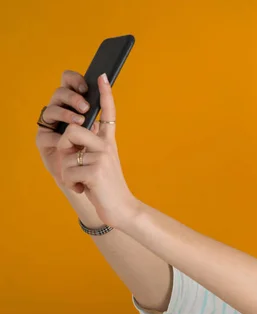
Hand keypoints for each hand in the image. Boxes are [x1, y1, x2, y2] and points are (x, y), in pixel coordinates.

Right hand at [35, 70, 95, 184]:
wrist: (94, 184)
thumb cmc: (99, 160)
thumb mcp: (104, 136)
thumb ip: (102, 119)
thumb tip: (106, 97)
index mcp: (77, 108)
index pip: (71, 84)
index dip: (75, 79)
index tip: (88, 79)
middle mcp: (63, 113)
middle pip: (60, 92)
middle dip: (73, 97)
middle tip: (85, 107)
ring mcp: (52, 126)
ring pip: (51, 109)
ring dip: (65, 113)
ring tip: (80, 122)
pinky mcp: (43, 141)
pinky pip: (45, 133)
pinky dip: (57, 137)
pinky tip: (65, 142)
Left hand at [56, 73, 139, 228]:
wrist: (121, 209)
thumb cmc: (106, 187)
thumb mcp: (99, 163)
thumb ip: (89, 147)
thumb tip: (72, 135)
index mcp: (108, 142)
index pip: (109, 113)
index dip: (105, 94)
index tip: (102, 76)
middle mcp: (107, 146)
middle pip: (73, 131)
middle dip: (64, 148)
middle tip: (73, 165)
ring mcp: (102, 158)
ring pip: (67, 154)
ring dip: (67, 171)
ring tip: (81, 181)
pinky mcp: (95, 171)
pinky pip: (68, 170)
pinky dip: (72, 183)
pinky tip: (84, 189)